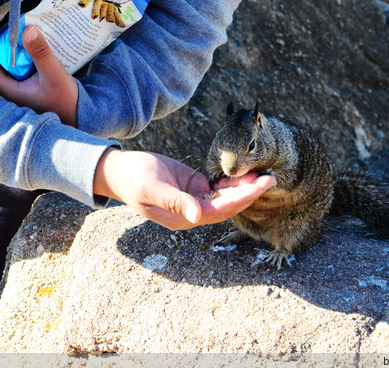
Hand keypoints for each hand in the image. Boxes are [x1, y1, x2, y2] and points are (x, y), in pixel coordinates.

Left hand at [0, 22, 78, 126]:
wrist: (79, 117)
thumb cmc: (65, 101)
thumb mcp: (54, 74)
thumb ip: (41, 52)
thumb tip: (27, 28)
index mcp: (8, 90)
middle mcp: (8, 91)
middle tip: (8, 26)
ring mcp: (17, 90)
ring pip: (4, 65)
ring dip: (8, 48)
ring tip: (18, 33)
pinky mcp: (26, 88)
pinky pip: (16, 68)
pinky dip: (19, 55)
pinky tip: (30, 47)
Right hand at [93, 149, 276, 230]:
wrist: (118, 170)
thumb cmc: (131, 179)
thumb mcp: (151, 188)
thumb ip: (175, 201)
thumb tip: (197, 216)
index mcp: (182, 218)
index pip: (219, 210)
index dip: (241, 199)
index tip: (260, 186)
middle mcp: (191, 212)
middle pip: (227, 206)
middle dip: (250, 193)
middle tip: (271, 178)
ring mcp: (192, 199)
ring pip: (225, 196)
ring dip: (244, 187)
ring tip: (264, 174)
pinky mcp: (192, 186)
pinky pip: (217, 186)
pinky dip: (231, 180)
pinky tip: (246, 172)